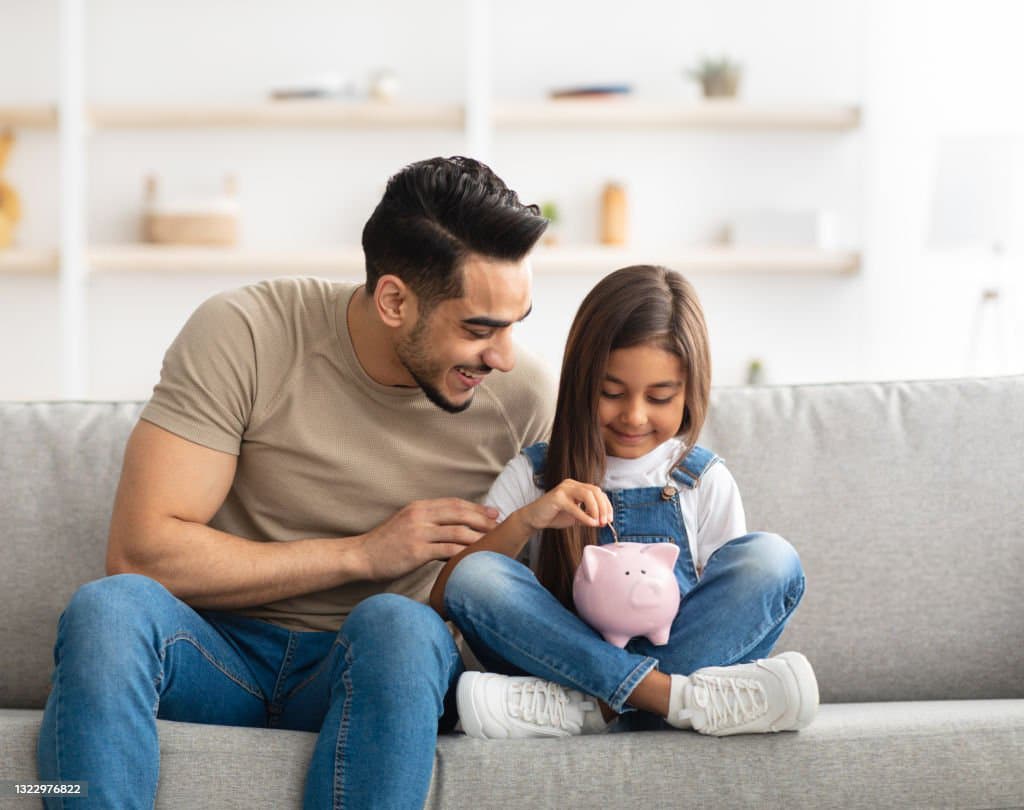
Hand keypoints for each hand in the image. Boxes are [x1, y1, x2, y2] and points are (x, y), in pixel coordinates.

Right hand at [357, 498, 499, 581]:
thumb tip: (455, 531)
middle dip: (482, 519)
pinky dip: (464, 552)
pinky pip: (447, 550)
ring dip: (478, 537)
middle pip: (459, 513)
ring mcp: (418, 532)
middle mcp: (420, 515)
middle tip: (500, 526)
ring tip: (493, 543)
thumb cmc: (386, 545)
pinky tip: (475, 556)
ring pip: (457, 531)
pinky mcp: (416, 550)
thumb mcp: (408, 525)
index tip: (493, 513)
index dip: (476, 507)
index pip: (454, 503)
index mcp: (419, 507)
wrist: (361, 556)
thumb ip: (429, 523)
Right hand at [518, 479, 612, 532]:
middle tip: (605, 522)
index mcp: (577, 486)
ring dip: (596, 509)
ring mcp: (564, 489)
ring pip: (587, 494)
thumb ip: (588, 516)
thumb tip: (602, 521)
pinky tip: (590, 523)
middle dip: (603, 507)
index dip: (606, 505)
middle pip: (595, 491)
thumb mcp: (576, 517)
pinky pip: (575, 506)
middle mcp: (571, 484)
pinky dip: (584, 515)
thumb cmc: (554, 516)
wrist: (534, 518)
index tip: (609, 519)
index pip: (598, 492)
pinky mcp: (557, 497)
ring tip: (598, 522)